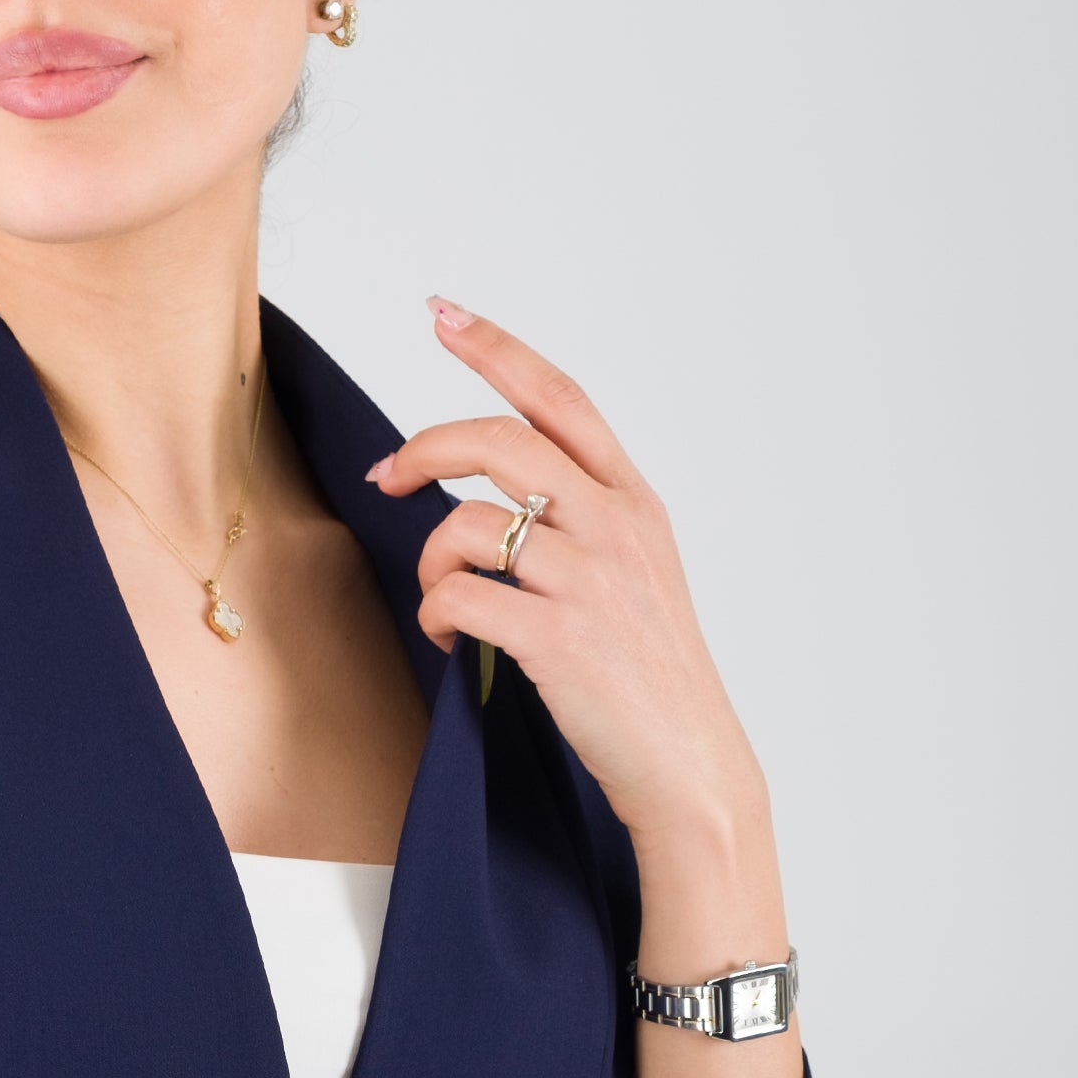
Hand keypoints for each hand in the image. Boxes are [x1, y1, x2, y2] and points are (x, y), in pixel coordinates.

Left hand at [366, 300, 761, 847]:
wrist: (687, 762)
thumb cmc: (649, 675)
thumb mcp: (636, 574)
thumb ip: (584, 521)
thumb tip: (496, 495)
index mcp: (633, 501)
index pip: (560, 399)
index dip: (495, 349)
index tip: (441, 314)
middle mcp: (614, 526)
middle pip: (499, 442)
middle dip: (426, 447)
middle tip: (389, 474)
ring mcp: (588, 582)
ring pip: (466, 526)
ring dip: (431, 562)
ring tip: (442, 598)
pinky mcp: (558, 640)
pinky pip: (460, 599)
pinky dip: (437, 616)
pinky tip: (450, 640)